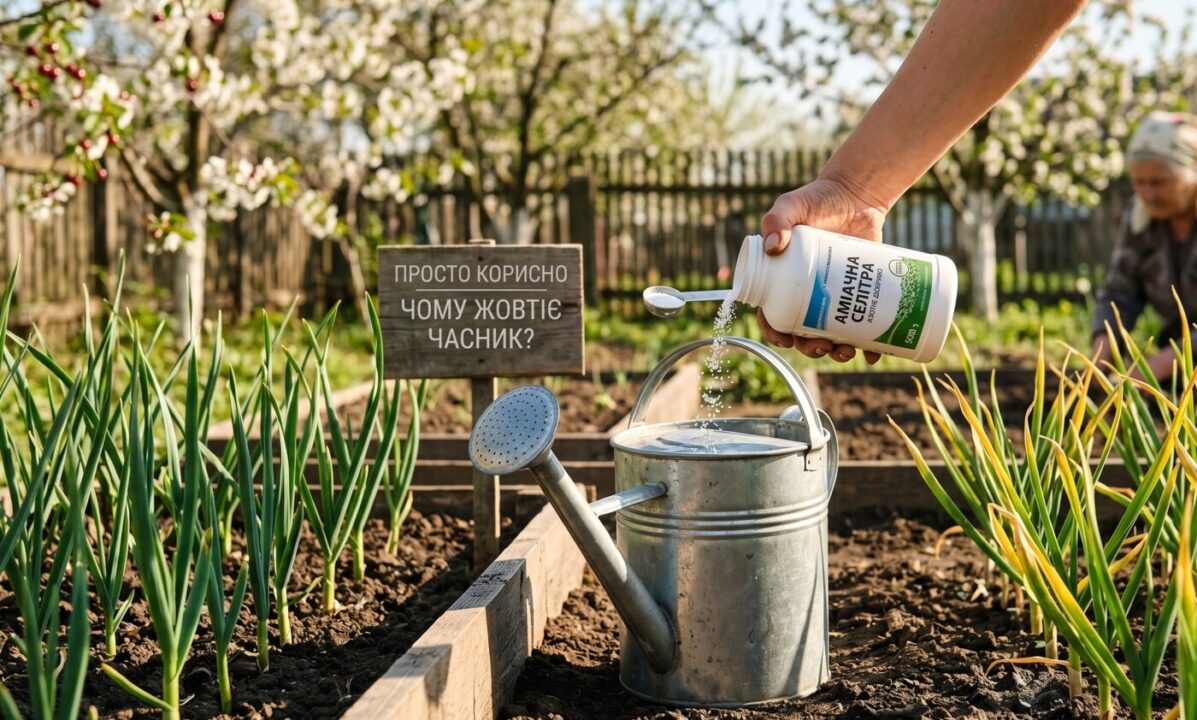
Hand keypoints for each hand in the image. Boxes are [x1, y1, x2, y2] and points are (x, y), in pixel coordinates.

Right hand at [757, 175, 887, 363]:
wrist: (857, 195)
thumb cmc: (817, 199)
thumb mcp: (791, 205)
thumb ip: (777, 219)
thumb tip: (773, 245)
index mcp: (783, 279)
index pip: (772, 314)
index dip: (776, 332)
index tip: (786, 339)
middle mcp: (807, 292)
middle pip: (804, 332)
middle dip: (812, 348)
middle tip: (825, 347)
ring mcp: (835, 296)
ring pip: (833, 335)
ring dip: (838, 352)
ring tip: (848, 352)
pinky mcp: (860, 294)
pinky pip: (863, 326)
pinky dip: (869, 345)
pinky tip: (875, 353)